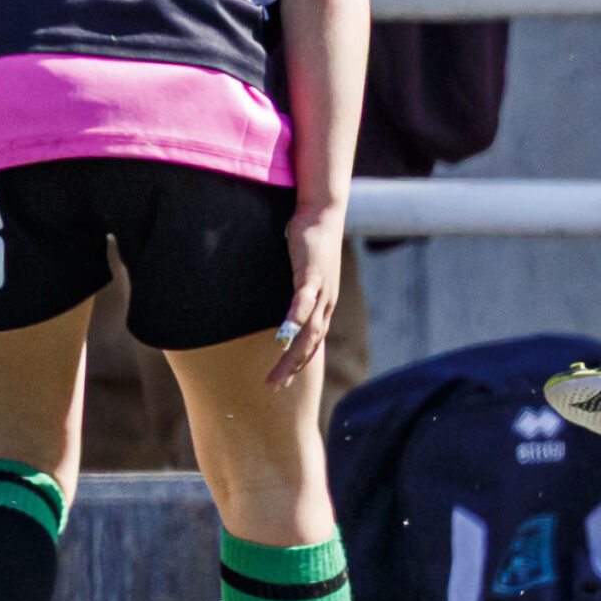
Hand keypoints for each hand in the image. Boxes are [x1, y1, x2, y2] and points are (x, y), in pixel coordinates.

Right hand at [266, 203, 344, 389]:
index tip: (282, 382)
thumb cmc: (308, 242)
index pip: (312, 343)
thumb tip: (280, 305)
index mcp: (323, 305)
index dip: (298, 364)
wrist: (323, 214)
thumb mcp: (301, 274)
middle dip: (292, 368)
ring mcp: (321, 290)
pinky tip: (283, 336)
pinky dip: (294, 320)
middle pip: (310, 345)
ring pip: (309, 331)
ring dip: (292, 355)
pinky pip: (303, 301)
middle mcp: (326, 303)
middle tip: (274, 386)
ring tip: (278, 373)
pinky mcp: (312, 273)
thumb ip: (293, 291)